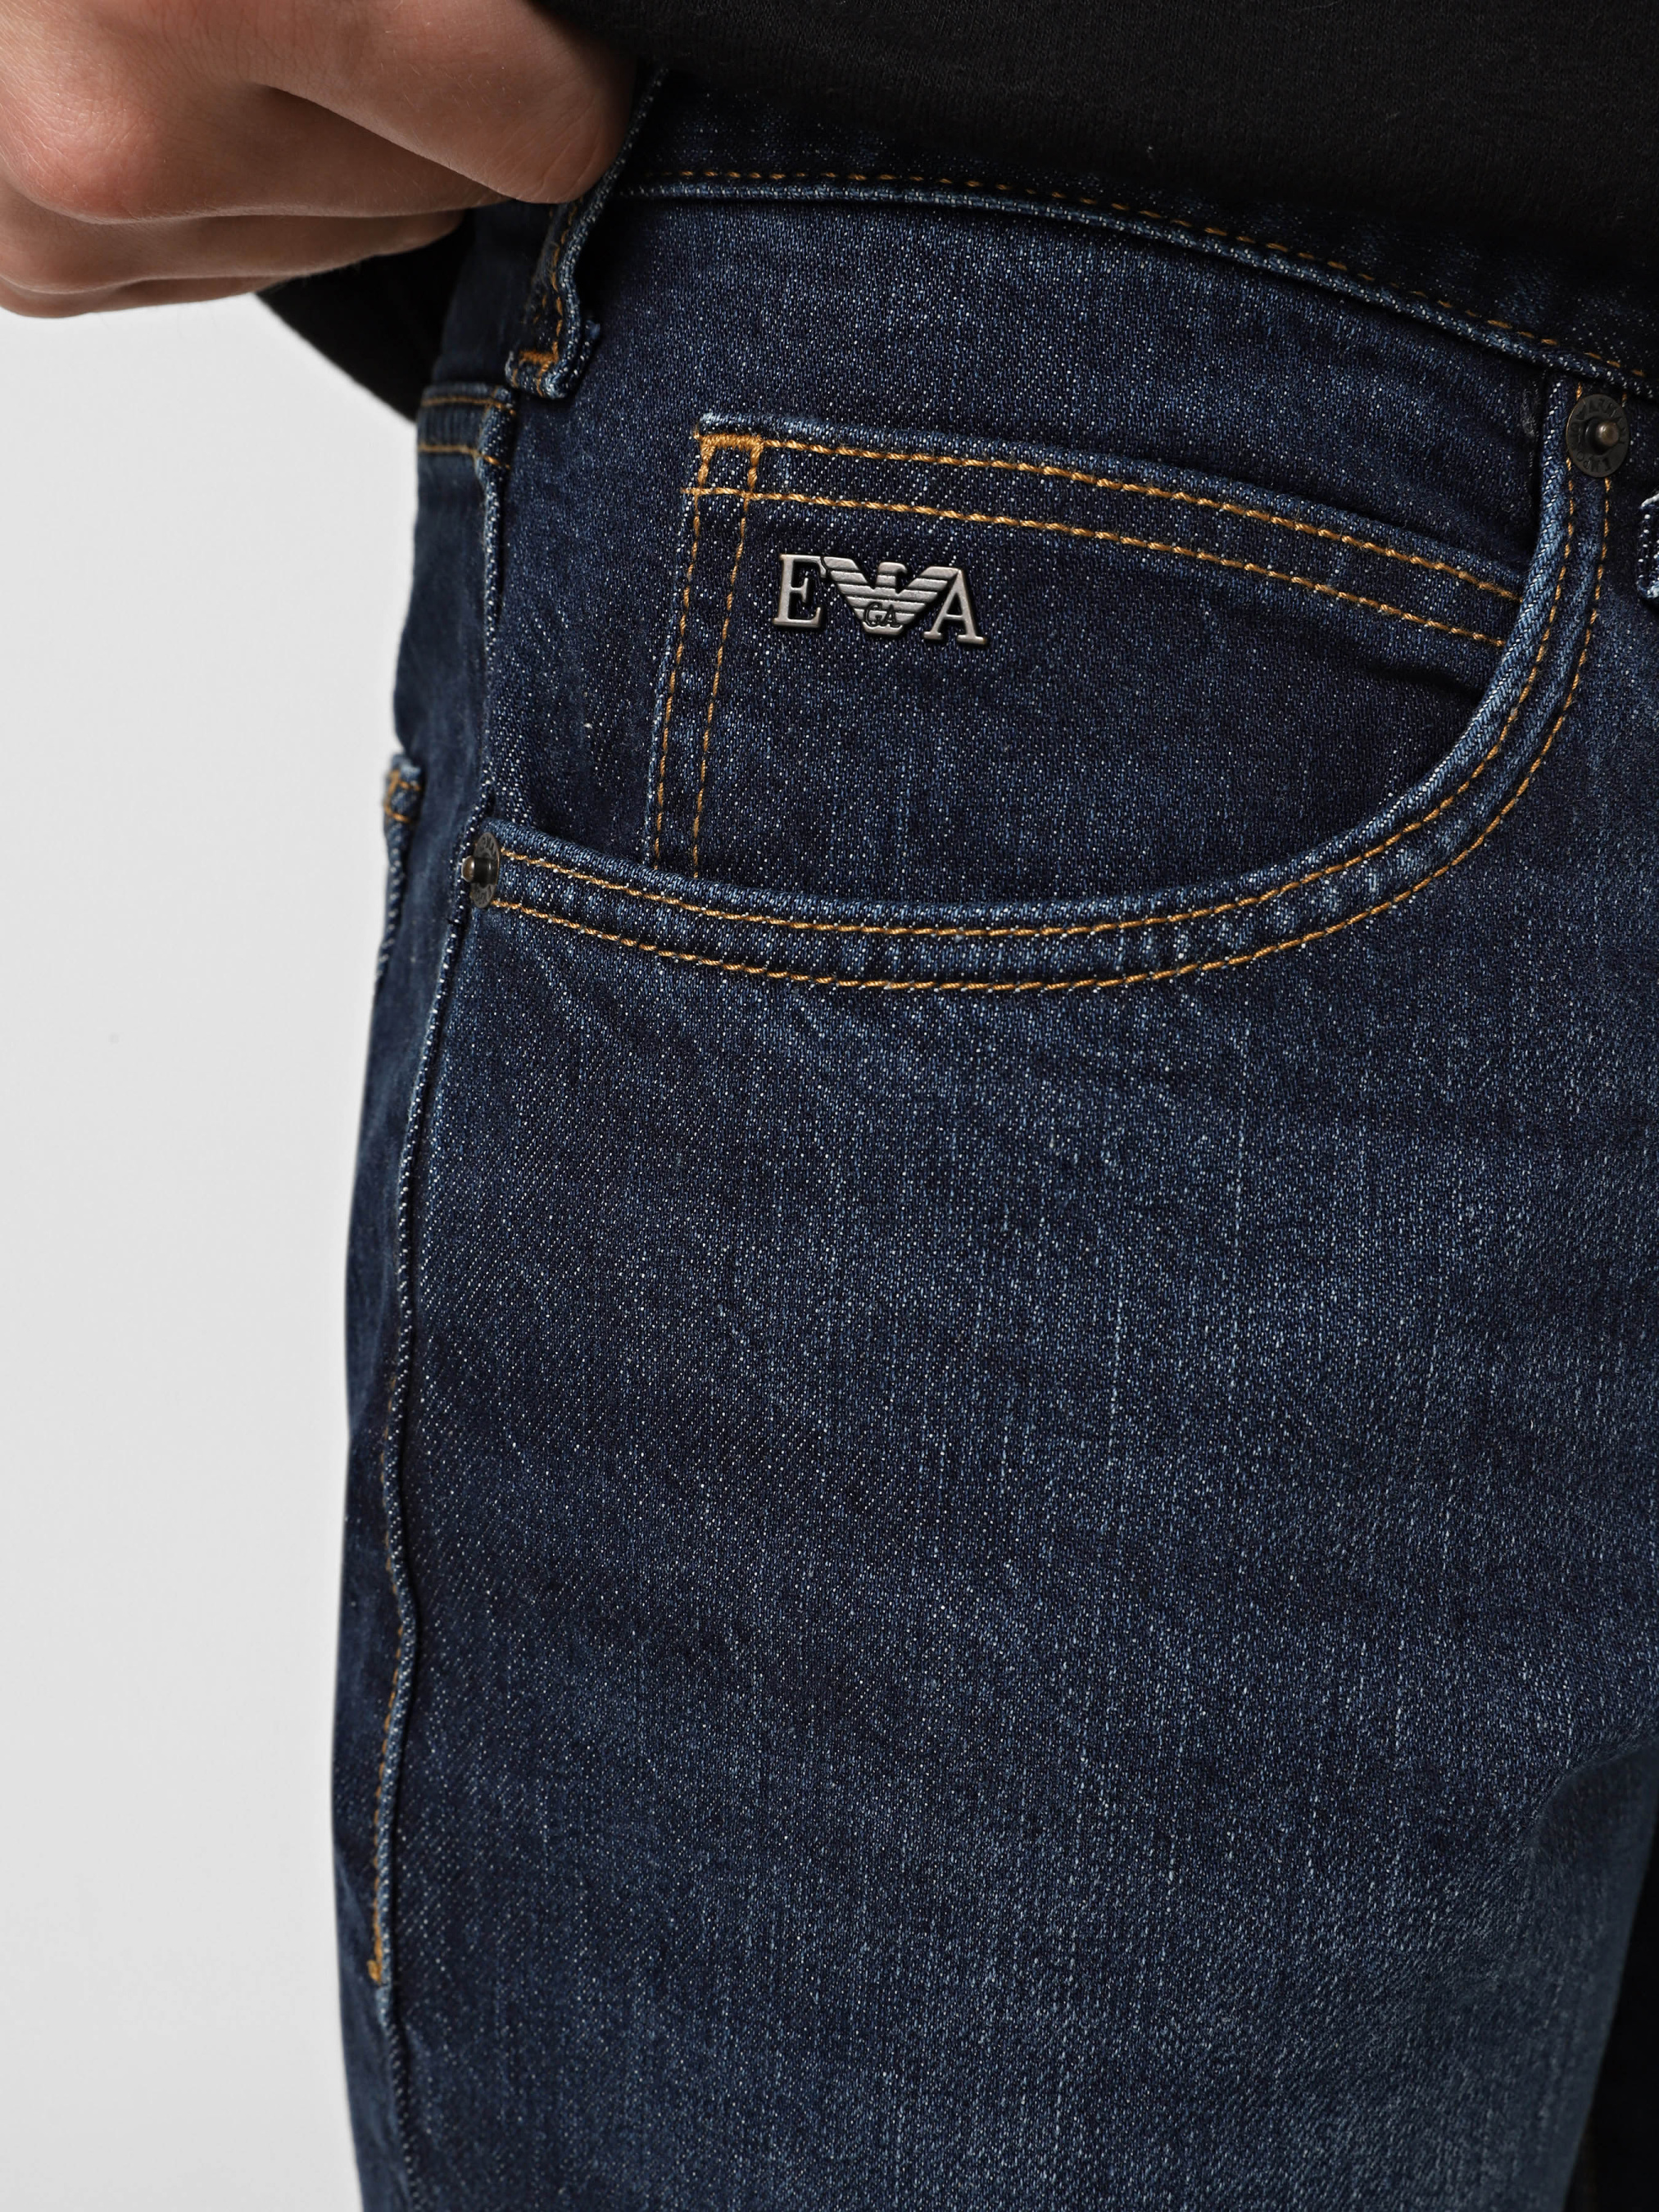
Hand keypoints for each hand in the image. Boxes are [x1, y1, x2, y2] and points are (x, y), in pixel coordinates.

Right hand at [0, 0, 631, 315]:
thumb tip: (571, 14)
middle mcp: (114, 141)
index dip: (553, 50)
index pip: (535, 131)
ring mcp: (47, 220)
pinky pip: (221, 254)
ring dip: (333, 123)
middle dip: (436, 75)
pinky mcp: (18, 265)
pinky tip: (169, 49)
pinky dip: (234, 163)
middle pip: (436, 191)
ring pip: (332, 233)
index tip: (532, 9)